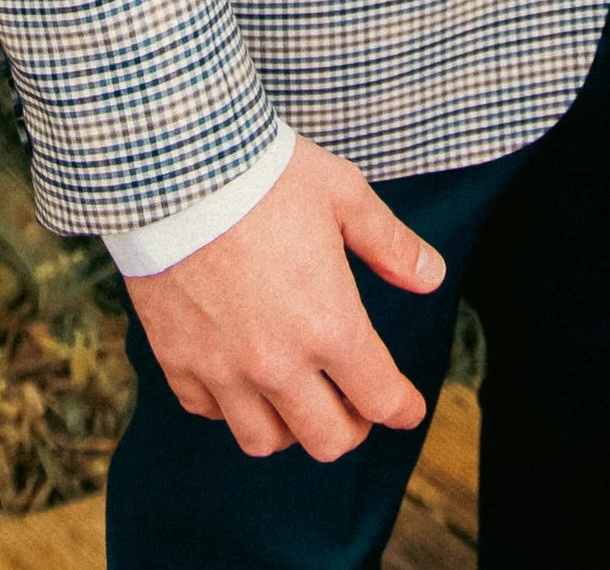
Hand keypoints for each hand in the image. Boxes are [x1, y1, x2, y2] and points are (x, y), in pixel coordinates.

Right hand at [124, 133, 446, 458]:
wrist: (178, 169)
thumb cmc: (267, 175)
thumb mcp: (344, 196)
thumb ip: (391, 244)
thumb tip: (431, 276)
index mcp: (329, 325)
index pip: (380, 397)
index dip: (403, 409)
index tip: (407, 408)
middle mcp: (278, 363)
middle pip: (327, 440)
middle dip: (353, 428)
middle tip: (357, 407)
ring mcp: (223, 369)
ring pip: (264, 440)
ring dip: (290, 428)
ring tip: (299, 399)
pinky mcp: (178, 361)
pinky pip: (209, 411)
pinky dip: (230, 406)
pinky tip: (241, 376)